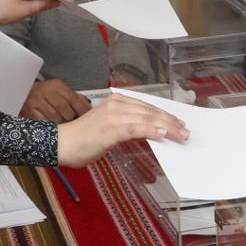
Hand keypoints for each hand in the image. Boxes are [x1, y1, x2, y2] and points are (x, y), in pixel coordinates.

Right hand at [20, 78, 91, 122]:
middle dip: (72, 118)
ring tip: (64, 125)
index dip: (82, 110)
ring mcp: (36, 103)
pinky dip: (50, 127)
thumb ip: (75, 98)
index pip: (74, 100)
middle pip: (66, 111)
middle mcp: (46, 92)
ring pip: (55, 119)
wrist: (24, 93)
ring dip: (62, 124)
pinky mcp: (29, 112)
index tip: (87, 117)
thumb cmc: (46, 93)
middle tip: (75, 122)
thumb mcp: (60, 91)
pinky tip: (53, 127)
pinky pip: (44, 123)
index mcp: (56, 85)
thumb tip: (88, 107)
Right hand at [56, 93, 188, 166]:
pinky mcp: (110, 128)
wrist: (61, 143)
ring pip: (146, 118)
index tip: (178, 123)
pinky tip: (162, 133)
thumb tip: (149, 132)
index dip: (164, 115)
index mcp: (117, 101)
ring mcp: (113, 115)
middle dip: (170, 121)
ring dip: (166, 126)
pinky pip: (135, 127)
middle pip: (150, 111)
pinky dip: (151, 129)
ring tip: (180, 134)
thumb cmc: (83, 138)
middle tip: (184, 131)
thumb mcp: (109, 128)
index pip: (147, 107)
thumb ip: (128, 126)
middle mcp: (117, 104)